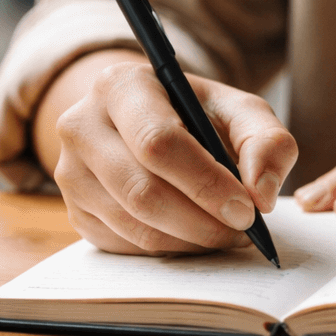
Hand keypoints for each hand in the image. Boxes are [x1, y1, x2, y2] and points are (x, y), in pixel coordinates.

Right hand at [48, 57, 297, 254]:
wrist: (145, 122)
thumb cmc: (196, 114)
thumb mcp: (238, 111)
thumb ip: (266, 141)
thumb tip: (263, 195)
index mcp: (121, 86)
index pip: (157, 142)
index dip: (205, 183)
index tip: (247, 209)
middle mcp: (81, 126)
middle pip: (142, 191)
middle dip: (202, 221)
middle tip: (242, 230)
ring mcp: (70, 172)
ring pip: (134, 226)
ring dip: (191, 241)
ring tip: (226, 233)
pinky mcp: (76, 211)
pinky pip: (126, 245)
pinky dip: (170, 249)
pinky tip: (194, 234)